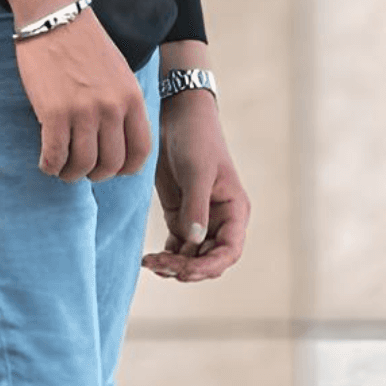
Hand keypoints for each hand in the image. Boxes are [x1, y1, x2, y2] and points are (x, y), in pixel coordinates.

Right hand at [13, 10, 151, 183]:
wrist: (54, 15)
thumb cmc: (83, 42)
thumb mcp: (118, 72)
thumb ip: (122, 104)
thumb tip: (118, 138)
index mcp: (131, 97)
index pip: (140, 151)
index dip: (125, 168)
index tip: (111, 167)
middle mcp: (112, 108)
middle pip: (110, 164)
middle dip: (96, 174)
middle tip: (82, 168)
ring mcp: (84, 111)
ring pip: (82, 165)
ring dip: (70, 173)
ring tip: (61, 166)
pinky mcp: (55, 113)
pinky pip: (55, 155)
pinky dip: (50, 165)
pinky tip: (46, 162)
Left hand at [141, 90, 249, 281]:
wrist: (178, 115)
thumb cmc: (196, 138)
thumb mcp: (197, 170)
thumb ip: (196, 206)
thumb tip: (194, 241)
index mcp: (234, 210)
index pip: (229, 250)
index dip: (210, 266)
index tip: (186, 270)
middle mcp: (220, 220)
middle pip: (209, 259)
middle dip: (187, 267)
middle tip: (160, 264)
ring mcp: (200, 219)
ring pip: (191, 256)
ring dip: (174, 264)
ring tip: (151, 262)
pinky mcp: (181, 214)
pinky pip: (178, 246)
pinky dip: (167, 255)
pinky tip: (151, 258)